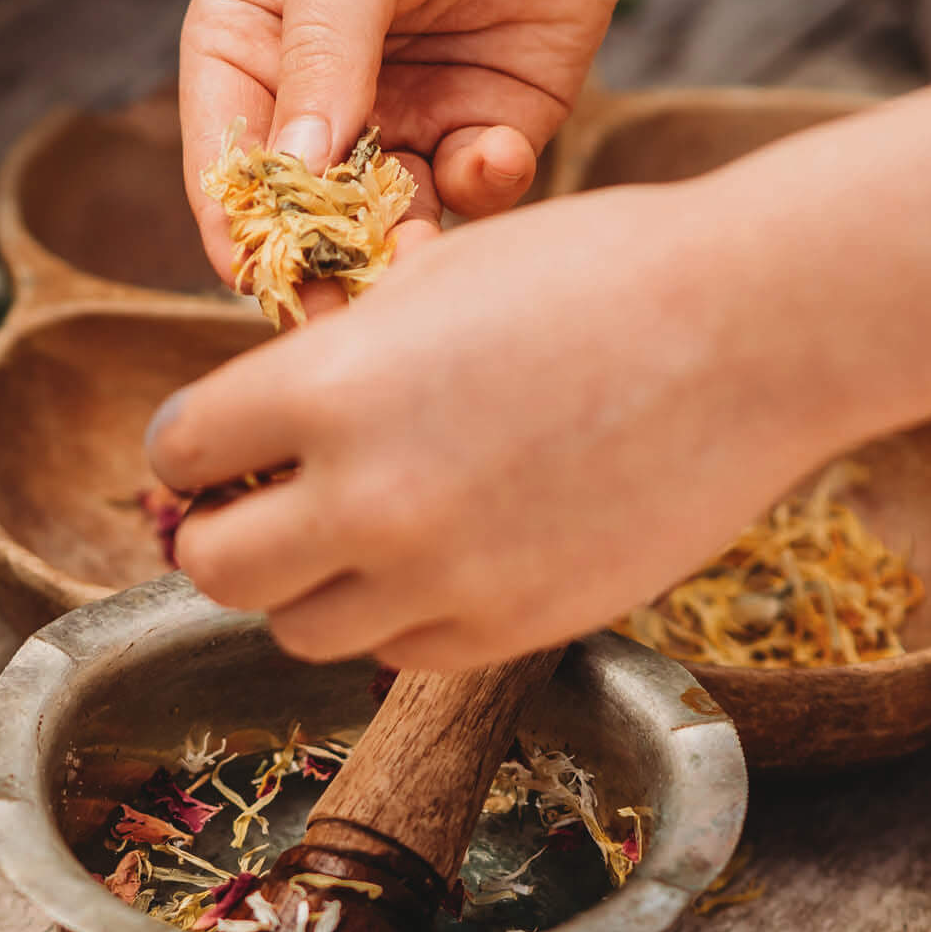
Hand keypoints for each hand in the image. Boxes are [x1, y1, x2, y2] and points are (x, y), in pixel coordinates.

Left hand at [147, 176, 863, 670]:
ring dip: (304, 589)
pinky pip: (391, 654)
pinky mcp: (496, 634)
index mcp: (327, 390)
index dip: (190, 452)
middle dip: (220, 539)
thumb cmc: (595, 277)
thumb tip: (253, 430)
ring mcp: (431, 579)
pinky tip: (434, 562)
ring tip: (353, 538)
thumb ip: (324, 364)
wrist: (751, 333)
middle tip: (253, 516)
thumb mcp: (430, 281)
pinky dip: (391, 618)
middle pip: (211, 570)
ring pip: (295, 631)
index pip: (179, 451)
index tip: (213, 453)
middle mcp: (363, 499)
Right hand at [182, 0, 630, 275]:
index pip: (225, 162)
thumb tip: (295, 171)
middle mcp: (315, 105)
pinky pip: (471, 190)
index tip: (262, 272)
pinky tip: (491, 152)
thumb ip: (320, 59)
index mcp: (246, 52)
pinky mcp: (478, 128)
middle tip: (335, 316)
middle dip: (320, 264)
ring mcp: (397, 123)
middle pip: (302, 214)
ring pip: (385, 223)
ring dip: (401, 247)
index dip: (241, 224)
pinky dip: (483, 185)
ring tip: (417, 258)